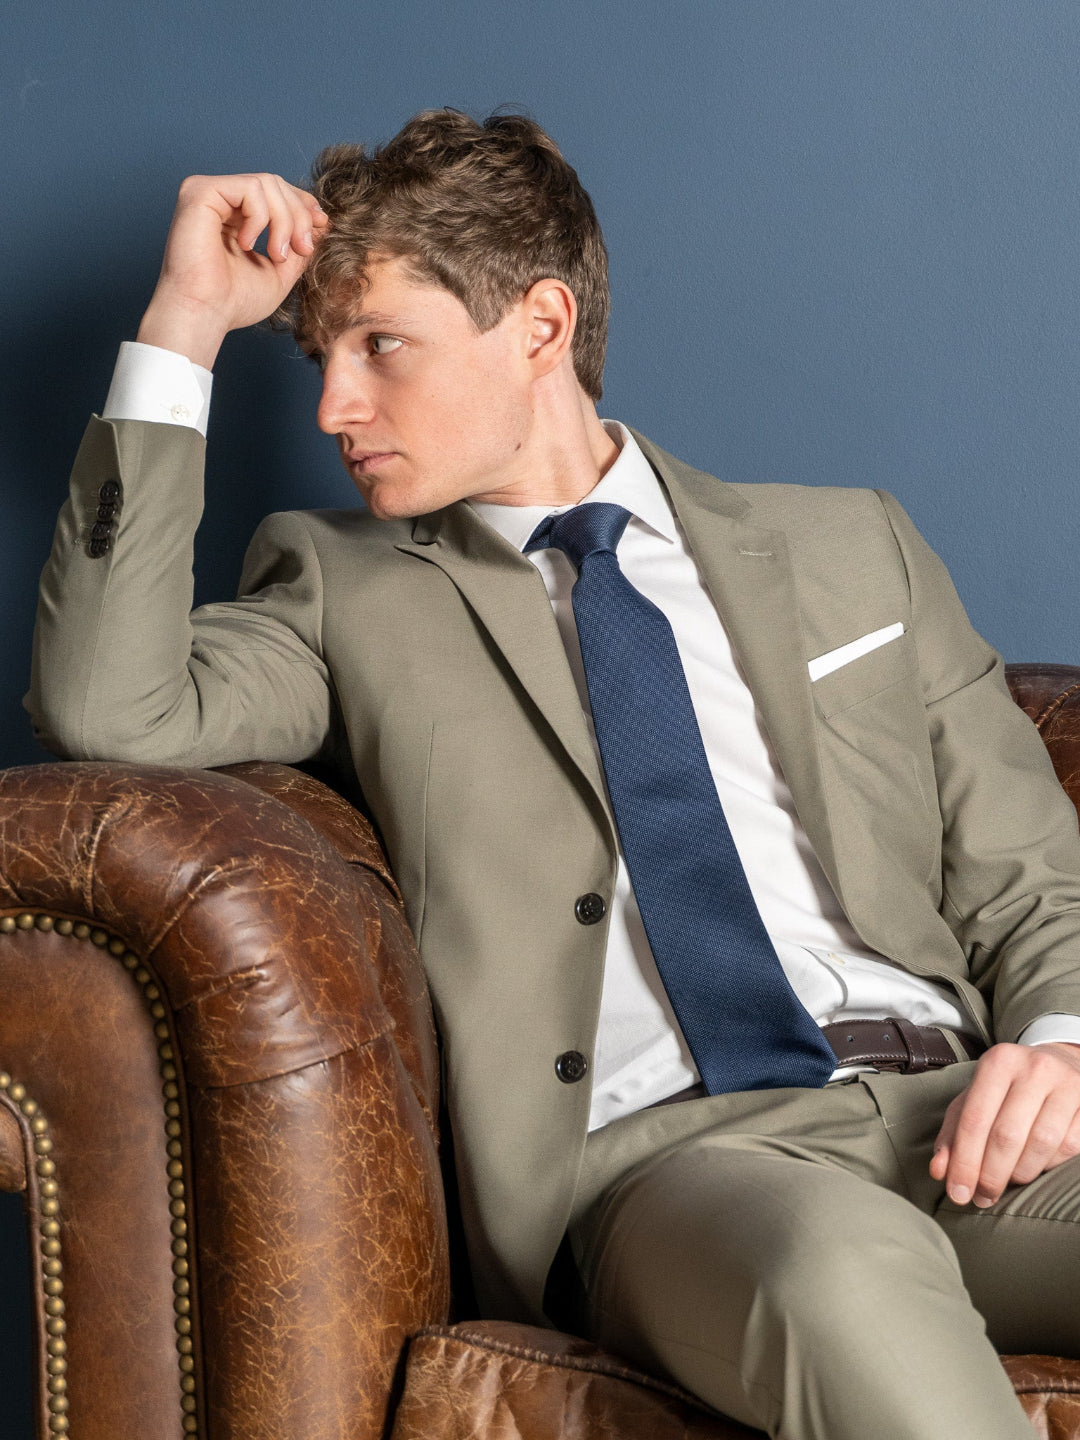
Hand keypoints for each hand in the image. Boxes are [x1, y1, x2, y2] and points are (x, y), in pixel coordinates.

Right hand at [137, 173, 329, 368]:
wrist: (205, 313)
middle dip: (299, 215)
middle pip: (275, 184)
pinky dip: (260, 217)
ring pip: (267, 183)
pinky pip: (250, 188)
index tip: (323, 225)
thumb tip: (321, 221)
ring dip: (284, 221)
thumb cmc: (234, 302)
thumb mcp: (280, 273)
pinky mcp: (199, 191)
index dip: (303, 204)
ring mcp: (208, 192)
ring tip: (277, 254)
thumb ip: (298, 246)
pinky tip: (246, 244)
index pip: (275, 192)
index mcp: (235, 216)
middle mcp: (220, 200)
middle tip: (303, 249)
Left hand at [930, 1041, 1079, 1206]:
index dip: (964, 1163)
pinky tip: (1036, 1165)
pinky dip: (1049, 1165)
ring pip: (1040, 1145)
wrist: (1059, 1063)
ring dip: (1020, 1174)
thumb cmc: (1008, 1089)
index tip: (958, 1194)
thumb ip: (953, 1134)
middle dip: (990, 1176)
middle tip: (983, 1198)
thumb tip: (939, 1171)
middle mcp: (1033, 1068)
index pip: (974, 1120)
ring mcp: (1067, 1085)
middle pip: (1006, 1136)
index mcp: (997, 1062)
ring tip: (1009, 1182)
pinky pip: (1068, 1147)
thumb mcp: (975, 1099)